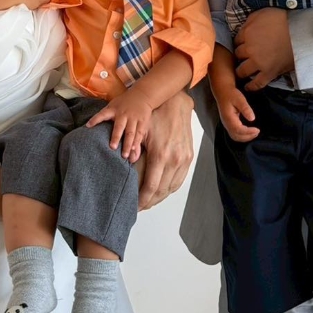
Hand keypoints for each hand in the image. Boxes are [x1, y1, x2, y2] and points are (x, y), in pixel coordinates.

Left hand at [86, 89, 152, 160]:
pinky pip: (139, 134)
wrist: (142, 95)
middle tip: (112, 148)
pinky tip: (134, 150)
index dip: (95, 119)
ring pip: (130, 133)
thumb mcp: (113, 105)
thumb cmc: (124, 102)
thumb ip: (106, 114)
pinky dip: (137, 142)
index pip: (102, 114)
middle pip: (119, 127)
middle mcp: (123, 115)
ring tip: (125, 155)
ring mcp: (133, 119)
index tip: (88, 126)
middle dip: (115, 137)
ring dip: (127, 144)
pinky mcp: (142, 122)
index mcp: (113, 109)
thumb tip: (91, 125)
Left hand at [137, 90, 193, 210]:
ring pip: (172, 188)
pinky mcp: (189, 158)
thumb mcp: (141, 132)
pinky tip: (162, 191)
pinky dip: (170, 189)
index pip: (151, 187)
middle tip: (139, 207)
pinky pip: (180, 180)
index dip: (142, 200)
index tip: (134, 206)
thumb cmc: (156, 116)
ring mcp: (184, 160)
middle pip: (161, 191)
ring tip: (149, 202)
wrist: (177, 105)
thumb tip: (124, 169)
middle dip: (149, 202)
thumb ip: (132, 151)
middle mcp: (175, 160)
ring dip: (160, 198)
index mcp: (161, 155)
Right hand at [214, 86, 258, 142]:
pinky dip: (242, 136)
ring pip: (235, 137)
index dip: (248, 132)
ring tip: (255, 133)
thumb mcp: (240, 99)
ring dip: (245, 137)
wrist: (223, 92)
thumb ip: (246, 109)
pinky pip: (234, 134)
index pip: (238, 129)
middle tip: (257, 132)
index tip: (257, 130)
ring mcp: (226, 124)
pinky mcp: (228, 124)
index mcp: (228, 117)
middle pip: (236, 136)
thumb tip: (252, 118)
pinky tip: (249, 132)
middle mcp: (226, 123)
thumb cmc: (231, 94)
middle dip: (248, 136)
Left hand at [234, 8, 293, 90]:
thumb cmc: (283, 19)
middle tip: (243, 56)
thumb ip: (249, 22)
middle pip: (238, 55)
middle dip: (240, 55)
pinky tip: (248, 86)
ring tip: (242, 71)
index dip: (240, 42)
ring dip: (241, 71)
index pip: (236, 41)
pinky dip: (251, 86)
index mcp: (247, 34)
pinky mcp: (269, 72)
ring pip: (242, 71)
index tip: (243, 44)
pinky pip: (257, 83)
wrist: (301, 31)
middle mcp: (249, 49)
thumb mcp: (262, 13)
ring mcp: (258, 63)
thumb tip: (243, 29)